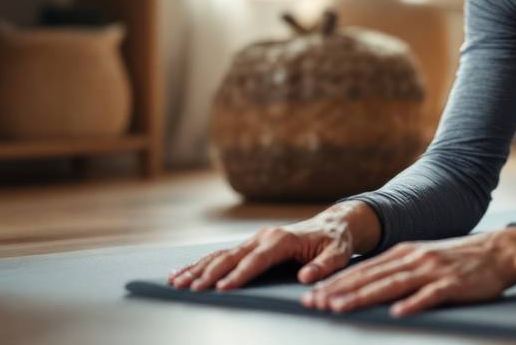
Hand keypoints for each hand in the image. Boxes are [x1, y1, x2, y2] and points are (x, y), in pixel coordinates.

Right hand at [167, 200, 379, 291]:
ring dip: (198, 268)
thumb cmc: (336, 242)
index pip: (258, 260)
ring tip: (176, 282)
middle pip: (232, 256)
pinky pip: (223, 255)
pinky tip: (182, 273)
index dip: (239, 274)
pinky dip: (201, 264)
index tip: (221, 289)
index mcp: (283, 239)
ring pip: (221, 255)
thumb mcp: (338, 254)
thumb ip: (324, 266)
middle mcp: (265, 237)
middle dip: (209, 273)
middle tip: (189, 289)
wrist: (334, 225)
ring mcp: (256, 239)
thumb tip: (306, 277)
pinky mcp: (252, 245)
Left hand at [299, 226, 515, 317]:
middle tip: (313, 303)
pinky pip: (429, 295)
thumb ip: (397, 271)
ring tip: (340, 307)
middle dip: (339, 290)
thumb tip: (365, 286)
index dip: (336, 282)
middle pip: (370, 277)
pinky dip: (412, 303)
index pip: (364, 269)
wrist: (498, 252)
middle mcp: (414, 258)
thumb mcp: (423, 259)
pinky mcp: (452, 284)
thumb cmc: (458, 261)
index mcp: (405, 252)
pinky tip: (397, 312)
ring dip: (364, 296)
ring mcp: (433, 270)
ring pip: (392, 285)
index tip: (312, 295)